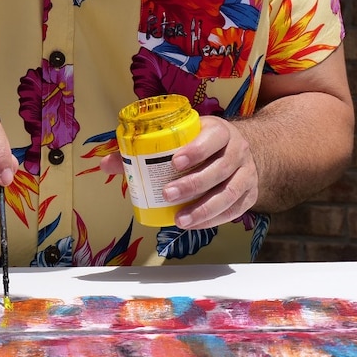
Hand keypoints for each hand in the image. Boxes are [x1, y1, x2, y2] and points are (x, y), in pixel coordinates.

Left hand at [100, 116, 258, 228]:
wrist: (236, 149)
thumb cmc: (199, 142)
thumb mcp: (179, 136)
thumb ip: (142, 148)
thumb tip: (106, 164)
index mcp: (219, 131)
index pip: (212, 138)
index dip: (195, 150)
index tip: (174, 162)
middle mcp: (238, 151)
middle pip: (220, 169)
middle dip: (193, 184)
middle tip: (168, 195)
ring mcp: (247, 174)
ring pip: (230, 193)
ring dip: (204, 209)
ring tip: (180, 220)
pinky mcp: (250, 194)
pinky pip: (235, 210)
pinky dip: (215, 220)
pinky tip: (195, 225)